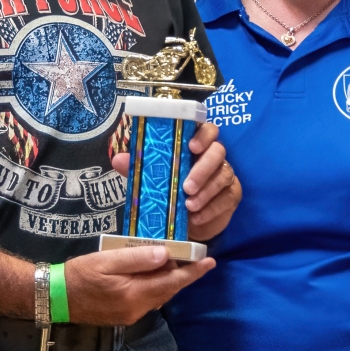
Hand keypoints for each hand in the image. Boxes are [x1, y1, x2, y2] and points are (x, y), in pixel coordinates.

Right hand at [62, 245, 213, 326]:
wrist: (56, 298)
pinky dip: (157, 286)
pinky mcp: (124, 315)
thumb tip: (166, 255)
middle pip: (169, 290)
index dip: (192, 272)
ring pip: (160, 295)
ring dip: (171, 280)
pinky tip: (155, 275)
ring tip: (178, 263)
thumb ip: (137, 259)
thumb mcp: (106, 261)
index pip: (172, 282)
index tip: (210, 262)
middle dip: (184, 275)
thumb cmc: (79, 275)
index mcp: (134, 294)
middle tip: (198, 259)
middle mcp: (137, 308)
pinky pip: (149, 299)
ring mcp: (131, 314)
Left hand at [109, 118, 240, 242]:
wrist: (188, 220)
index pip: (208, 130)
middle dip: (203, 168)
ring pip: (223, 176)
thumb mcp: (152, 178)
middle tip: (186, 186)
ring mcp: (226, 175)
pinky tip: (197, 217)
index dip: (203, 135)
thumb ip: (138, 167)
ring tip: (189, 205)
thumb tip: (118, 159)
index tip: (192, 146)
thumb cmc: (170, 190)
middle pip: (218, 152)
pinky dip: (211, 209)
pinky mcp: (232, 195)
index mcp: (196, 145)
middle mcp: (214, 157)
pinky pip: (227, 199)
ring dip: (206, 191)